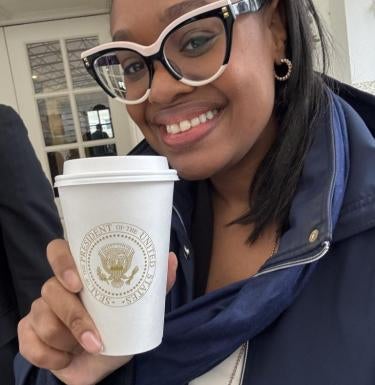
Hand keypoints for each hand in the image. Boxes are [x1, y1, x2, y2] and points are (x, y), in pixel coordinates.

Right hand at [18, 239, 177, 384]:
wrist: (104, 361)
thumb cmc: (120, 327)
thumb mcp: (140, 306)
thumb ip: (155, 283)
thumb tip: (170, 258)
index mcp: (80, 273)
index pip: (58, 251)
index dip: (62, 262)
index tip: (78, 283)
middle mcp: (57, 287)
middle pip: (50, 289)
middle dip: (72, 317)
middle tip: (92, 336)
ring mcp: (40, 309)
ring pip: (42, 319)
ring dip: (67, 341)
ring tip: (89, 348)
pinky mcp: (29, 333)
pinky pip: (29, 343)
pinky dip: (50, 356)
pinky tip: (67, 358)